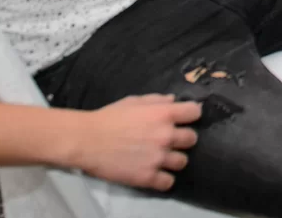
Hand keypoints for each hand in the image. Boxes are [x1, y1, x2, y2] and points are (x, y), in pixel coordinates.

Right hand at [71, 94, 200, 190]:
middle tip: (170, 140)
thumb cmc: (109, 117)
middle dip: (182, 139)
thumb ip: (157, 100)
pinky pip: (169, 182)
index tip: (184, 118)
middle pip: (192, 139)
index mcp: (164, 114)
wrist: (86, 140)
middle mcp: (166, 136)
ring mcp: (158, 158)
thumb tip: (174, 100)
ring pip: (183, 161)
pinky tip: (156, 173)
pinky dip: (164, 179)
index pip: (195, 112)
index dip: (190, 115)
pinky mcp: (148, 177)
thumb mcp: (134, 101)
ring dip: (174, 159)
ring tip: (162, 158)